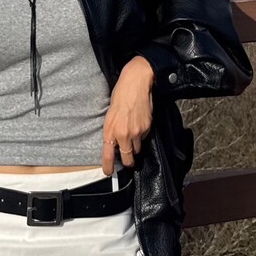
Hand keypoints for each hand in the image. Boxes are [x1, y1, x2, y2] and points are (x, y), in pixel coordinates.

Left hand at [102, 55, 154, 175]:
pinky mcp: (147, 127)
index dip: (108, 167)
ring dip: (135, 145)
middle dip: (127, 161)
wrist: (136, 83)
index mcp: (110, 130)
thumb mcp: (109, 114)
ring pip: (137, 149)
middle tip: (127, 158)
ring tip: (132, 132)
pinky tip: (139, 122)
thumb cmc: (120, 95)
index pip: (108, 155)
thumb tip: (114, 143)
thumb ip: (111, 131)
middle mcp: (123, 134)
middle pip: (128, 158)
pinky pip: (144, 138)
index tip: (108, 172)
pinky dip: (142, 134)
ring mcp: (137, 132)